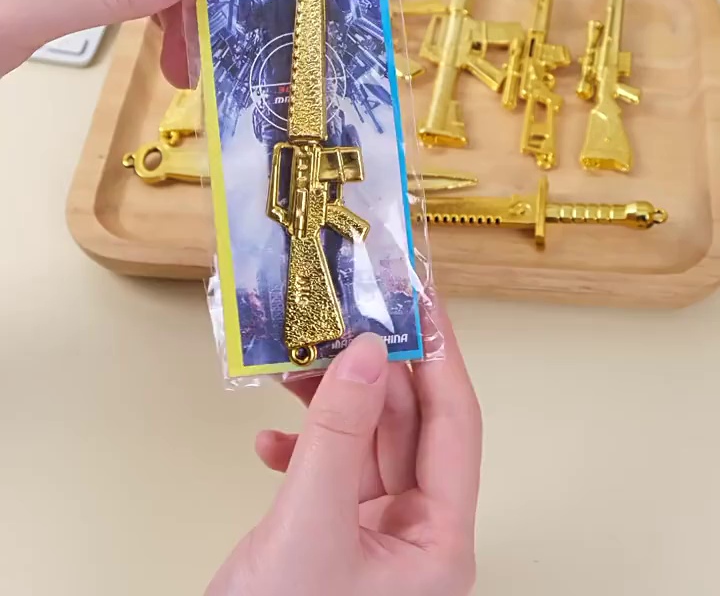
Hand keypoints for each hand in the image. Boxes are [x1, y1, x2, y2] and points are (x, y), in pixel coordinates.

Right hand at [207, 305, 481, 595]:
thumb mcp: (309, 526)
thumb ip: (338, 435)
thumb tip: (365, 351)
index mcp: (438, 540)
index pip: (454, 423)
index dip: (438, 355)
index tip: (420, 299)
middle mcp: (415, 535)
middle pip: (407, 425)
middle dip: (372, 367)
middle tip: (346, 309)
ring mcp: (374, 537)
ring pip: (364, 441)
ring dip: (330, 402)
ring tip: (294, 364)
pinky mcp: (335, 539)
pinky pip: (329, 471)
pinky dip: (301, 447)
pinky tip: (270, 441)